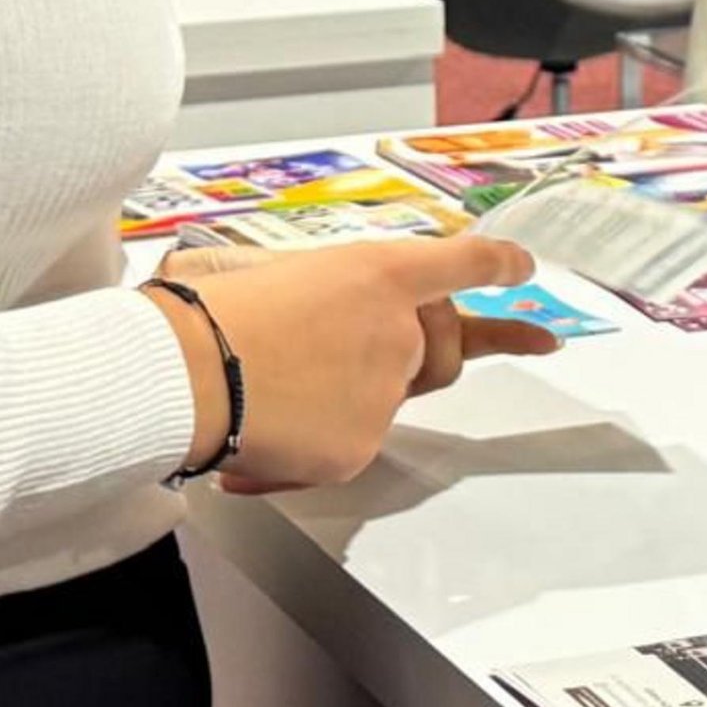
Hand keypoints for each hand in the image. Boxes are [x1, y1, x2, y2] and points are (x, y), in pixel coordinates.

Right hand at [146, 232, 558, 490]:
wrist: (185, 371)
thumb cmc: (214, 312)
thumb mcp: (275, 269)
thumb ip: (324, 290)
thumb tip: (325, 316)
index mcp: (379, 270)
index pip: (462, 261)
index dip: (498, 264)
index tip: (522, 268)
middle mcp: (398, 327)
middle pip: (442, 345)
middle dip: (416, 346)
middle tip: (351, 351)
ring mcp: (386, 389)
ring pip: (394, 396)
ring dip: (354, 391)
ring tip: (281, 384)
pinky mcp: (363, 445)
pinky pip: (356, 443)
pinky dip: (316, 439)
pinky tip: (268, 425)